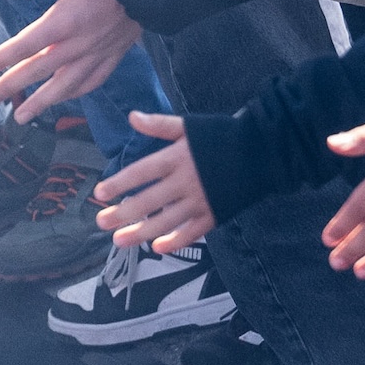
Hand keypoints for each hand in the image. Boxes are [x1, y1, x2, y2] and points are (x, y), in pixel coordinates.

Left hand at [0, 0, 141, 122]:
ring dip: (42, 102)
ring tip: (21, 117)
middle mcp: (82, 43)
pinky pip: (94, 81)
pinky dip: (76, 93)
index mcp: (66, 21)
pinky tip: (65, 98)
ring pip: (67, 85)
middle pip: (40, 71)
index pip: (26, 45)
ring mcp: (100, 52)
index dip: (1, 59)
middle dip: (11, 87)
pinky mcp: (116, 53)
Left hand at [91, 113, 212, 253]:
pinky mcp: (216, 214)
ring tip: (119, 240)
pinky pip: (193, 231)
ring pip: (167, 220)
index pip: (140, 172)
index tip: (100, 193)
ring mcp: (201, 200)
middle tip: (101, 222)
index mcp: (176, 158)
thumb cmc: (222, 136)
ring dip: (141, 231)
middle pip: (149, 201)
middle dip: (123, 213)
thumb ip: (159, 124)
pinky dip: (176, 241)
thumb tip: (132, 116)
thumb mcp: (189, 126)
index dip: (119, 183)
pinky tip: (158, 247)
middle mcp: (186, 182)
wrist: (264, 151)